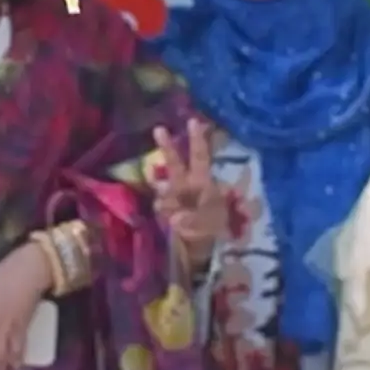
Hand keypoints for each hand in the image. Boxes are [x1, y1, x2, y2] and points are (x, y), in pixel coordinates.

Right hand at [151, 119, 222, 258]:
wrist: (199, 248)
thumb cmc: (211, 229)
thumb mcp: (209, 224)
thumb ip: (193, 221)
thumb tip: (176, 219)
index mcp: (203, 182)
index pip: (200, 158)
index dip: (197, 141)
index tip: (193, 121)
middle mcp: (186, 184)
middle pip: (175, 164)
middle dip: (167, 148)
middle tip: (159, 129)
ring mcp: (174, 196)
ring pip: (164, 190)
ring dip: (169, 201)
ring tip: (180, 217)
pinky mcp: (164, 208)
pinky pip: (161, 207)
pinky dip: (168, 216)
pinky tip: (176, 224)